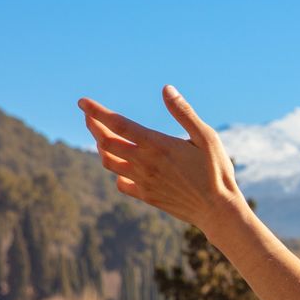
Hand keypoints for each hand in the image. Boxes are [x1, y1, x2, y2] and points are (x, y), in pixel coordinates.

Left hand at [78, 86, 245, 230]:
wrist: (217, 210)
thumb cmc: (216, 171)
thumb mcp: (207, 137)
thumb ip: (184, 113)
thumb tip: (166, 89)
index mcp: (157, 145)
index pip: (118, 124)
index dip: (97, 112)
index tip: (82, 102)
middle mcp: (144, 163)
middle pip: (105, 142)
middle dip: (93, 126)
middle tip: (89, 116)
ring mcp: (143, 181)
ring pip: (108, 162)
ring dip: (101, 147)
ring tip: (102, 137)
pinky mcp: (146, 196)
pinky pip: (120, 182)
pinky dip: (116, 171)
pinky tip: (122, 166)